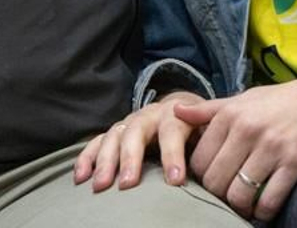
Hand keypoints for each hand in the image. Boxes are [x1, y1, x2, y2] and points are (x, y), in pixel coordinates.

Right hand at [72, 91, 206, 192]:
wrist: (187, 109)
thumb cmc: (201, 130)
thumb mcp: (211, 131)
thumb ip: (212, 143)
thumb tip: (217, 167)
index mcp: (177, 114)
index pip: (173, 129)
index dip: (173, 154)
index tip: (175, 180)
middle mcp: (150, 115)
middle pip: (136, 131)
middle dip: (131, 158)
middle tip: (128, 184)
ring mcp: (130, 122)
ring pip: (113, 136)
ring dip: (105, 161)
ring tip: (100, 186)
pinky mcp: (116, 132)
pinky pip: (97, 141)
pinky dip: (87, 157)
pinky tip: (80, 177)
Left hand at [174, 63, 296, 220]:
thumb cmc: (285, 99)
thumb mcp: (246, 98)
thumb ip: (210, 109)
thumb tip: (175, 113)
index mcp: (231, 113)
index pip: (199, 159)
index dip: (201, 175)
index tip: (212, 179)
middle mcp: (248, 129)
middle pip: (215, 180)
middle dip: (218, 195)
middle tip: (226, 195)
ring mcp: (272, 147)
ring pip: (239, 194)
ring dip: (239, 206)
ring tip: (243, 204)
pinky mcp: (295, 162)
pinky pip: (269, 200)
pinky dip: (263, 211)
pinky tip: (264, 207)